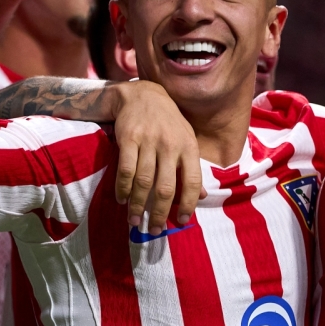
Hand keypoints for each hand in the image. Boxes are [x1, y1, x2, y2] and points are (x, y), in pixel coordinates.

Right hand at [111, 81, 204, 232]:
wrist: (143, 95)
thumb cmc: (168, 123)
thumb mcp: (186, 141)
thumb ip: (192, 169)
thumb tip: (203, 196)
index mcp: (189, 147)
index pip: (192, 181)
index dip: (187, 204)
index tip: (181, 222)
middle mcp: (170, 145)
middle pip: (165, 187)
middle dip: (158, 213)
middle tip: (153, 230)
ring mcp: (149, 141)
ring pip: (143, 182)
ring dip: (138, 205)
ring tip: (134, 220)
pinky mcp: (129, 138)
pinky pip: (125, 170)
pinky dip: (123, 188)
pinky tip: (121, 199)